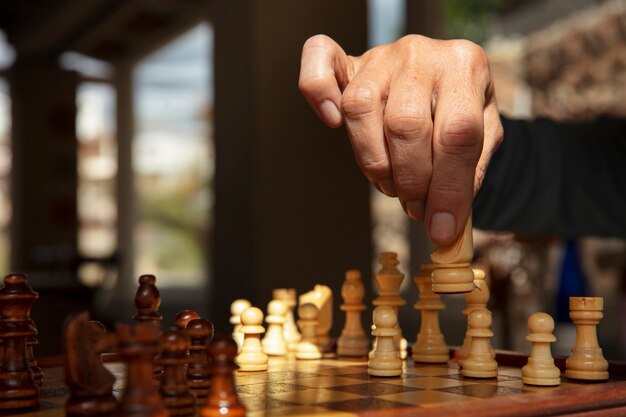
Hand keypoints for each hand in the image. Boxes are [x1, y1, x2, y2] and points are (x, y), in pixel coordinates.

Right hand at [299, 34, 502, 245]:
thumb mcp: (484, 137)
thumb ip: (470, 172)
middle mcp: (422, 54)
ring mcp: (383, 56)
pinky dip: (318, 92)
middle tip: (416, 208)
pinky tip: (331, 121)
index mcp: (465, 67)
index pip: (458, 134)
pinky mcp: (351, 62)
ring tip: (390, 184)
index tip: (442, 229)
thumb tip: (445, 221)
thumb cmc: (461, 111)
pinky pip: (321, 60)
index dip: (448, 189)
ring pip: (362, 107)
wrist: (443, 76)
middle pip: (406, 124)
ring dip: (374, 161)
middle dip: (411, 181)